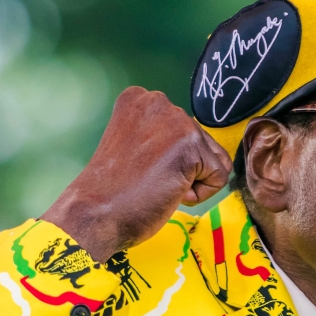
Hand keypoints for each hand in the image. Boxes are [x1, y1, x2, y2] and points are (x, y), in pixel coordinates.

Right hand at [43, 87, 232, 261]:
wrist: (95, 215)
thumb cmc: (114, 191)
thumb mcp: (136, 145)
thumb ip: (163, 136)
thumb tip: (202, 145)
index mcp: (140, 99)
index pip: (185, 132)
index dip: (170, 161)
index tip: (137, 166)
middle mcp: (158, 101)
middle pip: (203, 144)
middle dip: (183, 170)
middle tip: (145, 178)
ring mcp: (176, 121)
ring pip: (214, 160)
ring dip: (191, 181)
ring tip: (155, 184)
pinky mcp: (190, 145)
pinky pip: (219, 177)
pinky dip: (199, 194)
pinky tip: (166, 191)